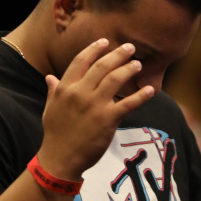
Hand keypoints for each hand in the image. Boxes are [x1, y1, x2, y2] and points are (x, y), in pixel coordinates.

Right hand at [40, 39, 153, 178]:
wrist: (60, 158)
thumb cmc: (55, 134)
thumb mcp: (50, 109)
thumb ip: (53, 91)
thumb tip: (50, 77)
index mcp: (66, 88)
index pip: (81, 61)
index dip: (94, 48)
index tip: (105, 41)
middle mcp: (80, 93)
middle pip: (102, 66)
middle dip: (118, 54)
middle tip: (130, 47)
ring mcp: (95, 105)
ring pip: (116, 79)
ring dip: (129, 69)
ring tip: (138, 64)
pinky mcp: (108, 120)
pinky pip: (128, 103)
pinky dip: (141, 95)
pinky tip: (150, 89)